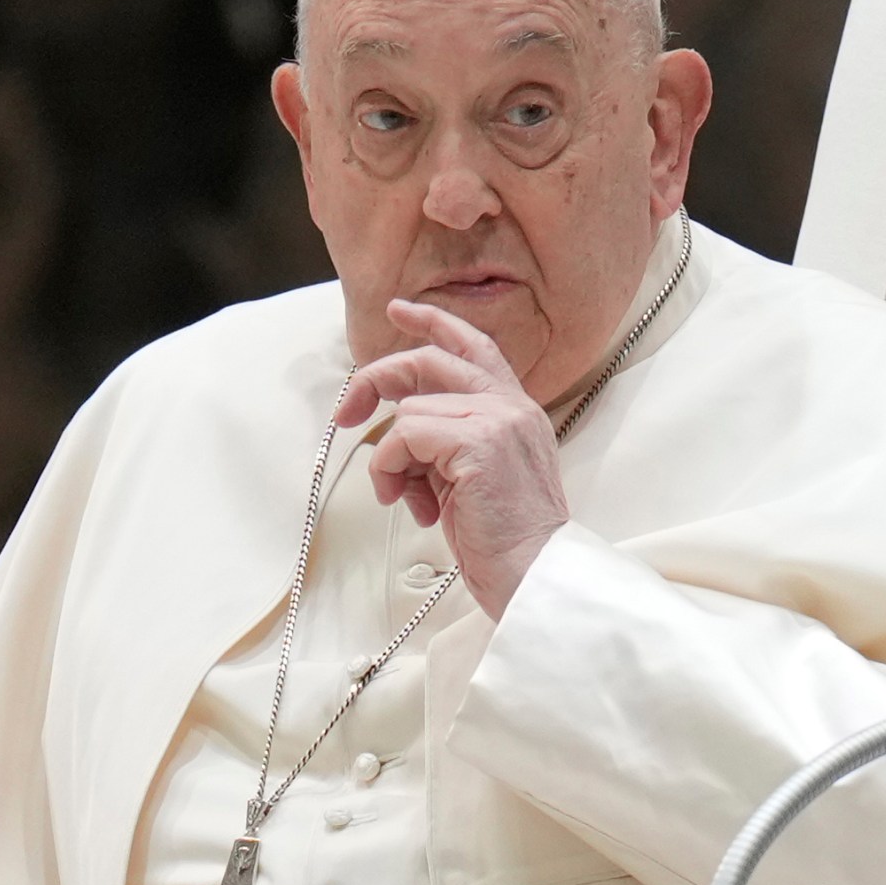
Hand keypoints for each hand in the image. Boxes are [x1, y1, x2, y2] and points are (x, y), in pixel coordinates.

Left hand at [339, 299, 571, 617]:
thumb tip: (399, 433)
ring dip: (393, 461)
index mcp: (518, 412)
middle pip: (430, 362)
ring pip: (409, 412)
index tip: (398, 310)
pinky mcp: (476, 442)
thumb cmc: (507, 542)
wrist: (537, 574)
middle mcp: (511, 407)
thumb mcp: (477, 478)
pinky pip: (403, 437)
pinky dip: (392, 471)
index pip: (475, 347)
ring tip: (410, 500)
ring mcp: (496, 421)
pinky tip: (412, 505)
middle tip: (348, 412)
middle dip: (377, 380)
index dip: (434, 324)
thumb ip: (450, 442)